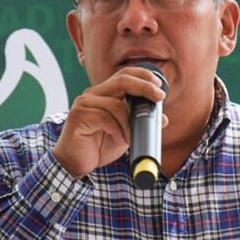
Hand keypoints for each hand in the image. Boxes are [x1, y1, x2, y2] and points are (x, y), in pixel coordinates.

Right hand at [53, 67, 168, 177]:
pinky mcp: (78, 116)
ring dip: (129, 123)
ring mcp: (84, 104)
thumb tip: (163, 119)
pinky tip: (118, 139)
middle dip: (144, 87)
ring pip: (116, 104)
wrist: (76, 164)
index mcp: (103, 94)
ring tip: (129, 138)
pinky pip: (105, 118)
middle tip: (159, 97)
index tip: (159, 85)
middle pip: (122, 80)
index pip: (124, 75)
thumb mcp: (124, 133)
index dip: (143, 76)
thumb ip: (139, 123)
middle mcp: (92, 94)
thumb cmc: (98, 147)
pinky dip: (117, 130)